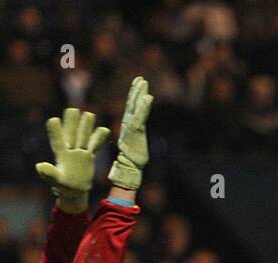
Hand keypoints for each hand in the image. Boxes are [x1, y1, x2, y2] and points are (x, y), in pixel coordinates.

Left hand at [35, 107, 109, 212]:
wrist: (74, 191)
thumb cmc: (63, 186)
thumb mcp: (56, 181)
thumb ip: (49, 173)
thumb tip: (39, 166)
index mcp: (61, 155)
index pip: (57, 140)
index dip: (55, 131)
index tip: (53, 120)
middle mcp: (70, 150)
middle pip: (71, 134)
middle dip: (72, 123)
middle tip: (72, 110)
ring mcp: (80, 152)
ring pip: (83, 136)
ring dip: (86, 126)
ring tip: (89, 114)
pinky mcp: (88, 156)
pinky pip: (94, 146)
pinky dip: (99, 139)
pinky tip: (104, 130)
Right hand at [108, 76, 152, 190]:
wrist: (130, 168)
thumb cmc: (132, 159)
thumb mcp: (135, 144)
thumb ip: (134, 135)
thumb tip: (134, 132)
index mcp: (129, 126)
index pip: (132, 108)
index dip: (134, 96)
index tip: (137, 84)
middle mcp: (129, 124)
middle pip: (132, 104)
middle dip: (136, 91)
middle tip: (140, 79)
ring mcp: (132, 127)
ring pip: (135, 107)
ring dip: (139, 94)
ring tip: (143, 83)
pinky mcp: (136, 132)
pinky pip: (140, 116)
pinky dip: (143, 107)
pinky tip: (148, 97)